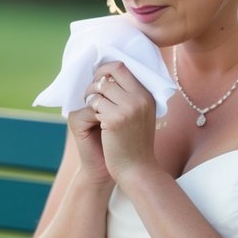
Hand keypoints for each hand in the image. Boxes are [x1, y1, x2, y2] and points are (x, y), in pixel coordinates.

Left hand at [81, 62, 159, 182]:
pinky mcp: (115, 120)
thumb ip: (130, 97)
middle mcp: (140, 98)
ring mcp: (129, 108)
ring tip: (91, 107)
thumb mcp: (140, 116)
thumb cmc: (135, 144)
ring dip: (90, 95)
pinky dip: (90, 110)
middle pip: (112, 71)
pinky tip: (95, 121)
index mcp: (147, 95)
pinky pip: (95, 104)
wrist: (137, 170)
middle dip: (96, 78)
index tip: (98, 79)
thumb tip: (108, 76)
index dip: (106, 69)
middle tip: (90, 91)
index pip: (123, 67)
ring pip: (100, 87)